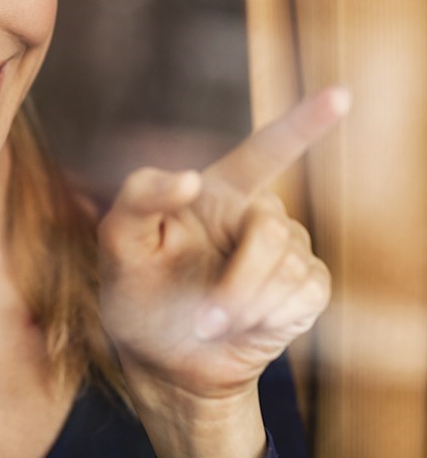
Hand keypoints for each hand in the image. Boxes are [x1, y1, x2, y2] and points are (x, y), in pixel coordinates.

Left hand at [97, 86, 349, 398]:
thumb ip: (138, 197)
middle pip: (269, 232)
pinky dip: (266, 320)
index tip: (339, 97)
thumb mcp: (118, 244)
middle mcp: (256, 213)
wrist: (165, 360)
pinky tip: (241, 327)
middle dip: (236, 284)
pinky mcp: (306, 288)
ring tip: (209, 323)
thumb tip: (191, 177)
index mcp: (215, 192)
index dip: (304, 123)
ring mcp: (287, 250)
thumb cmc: (137, 292)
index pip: (263, 151)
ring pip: (284, 270)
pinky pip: (302, 297)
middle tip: (201, 319)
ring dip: (241, 307)